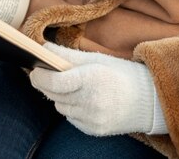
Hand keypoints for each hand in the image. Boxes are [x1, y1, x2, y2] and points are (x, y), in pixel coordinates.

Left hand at [30, 42, 165, 135]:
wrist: (146, 100)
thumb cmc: (119, 73)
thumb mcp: (95, 58)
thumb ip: (67, 55)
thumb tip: (42, 49)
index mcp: (92, 78)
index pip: (56, 81)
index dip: (40, 76)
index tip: (33, 70)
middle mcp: (92, 101)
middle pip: (54, 95)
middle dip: (45, 84)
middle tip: (42, 73)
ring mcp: (93, 118)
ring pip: (60, 107)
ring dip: (60, 96)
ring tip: (71, 86)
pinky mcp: (94, 130)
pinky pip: (71, 118)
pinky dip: (71, 108)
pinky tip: (82, 99)